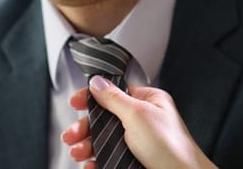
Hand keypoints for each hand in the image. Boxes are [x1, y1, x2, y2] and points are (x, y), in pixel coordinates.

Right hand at [61, 76, 216, 168]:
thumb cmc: (171, 147)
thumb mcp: (138, 115)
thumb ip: (115, 98)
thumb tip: (98, 82)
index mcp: (148, 101)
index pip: (115, 92)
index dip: (93, 96)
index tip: (75, 102)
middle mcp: (143, 120)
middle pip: (104, 118)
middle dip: (84, 127)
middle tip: (71, 135)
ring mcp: (138, 142)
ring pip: (104, 140)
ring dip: (86, 145)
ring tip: (78, 152)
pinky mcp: (133, 160)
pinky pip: (108, 157)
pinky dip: (95, 161)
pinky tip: (89, 165)